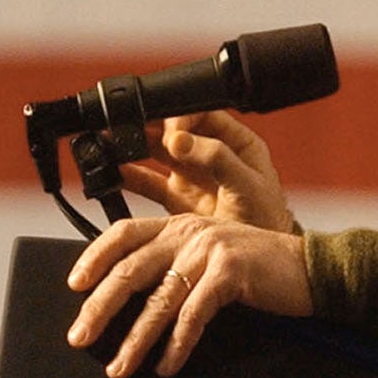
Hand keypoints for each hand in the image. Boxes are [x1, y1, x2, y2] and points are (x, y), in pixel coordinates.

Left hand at [66, 212, 312, 377]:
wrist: (313, 269)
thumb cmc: (260, 270)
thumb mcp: (212, 256)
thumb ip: (178, 265)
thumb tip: (135, 300)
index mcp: (181, 225)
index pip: (124, 233)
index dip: (95, 257)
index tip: (75, 285)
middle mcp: (190, 232)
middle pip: (130, 270)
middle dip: (100, 307)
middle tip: (79, 337)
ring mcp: (210, 249)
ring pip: (159, 299)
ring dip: (135, 339)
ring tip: (119, 367)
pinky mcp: (230, 271)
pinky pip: (193, 315)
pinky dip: (177, 345)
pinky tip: (166, 365)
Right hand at [120, 111, 295, 232]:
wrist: (258, 262)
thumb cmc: (267, 221)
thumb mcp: (248, 186)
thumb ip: (217, 159)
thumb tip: (180, 140)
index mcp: (235, 142)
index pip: (203, 114)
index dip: (181, 117)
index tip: (171, 135)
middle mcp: (210, 153)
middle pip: (174, 129)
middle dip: (149, 125)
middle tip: (128, 129)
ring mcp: (191, 175)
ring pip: (156, 151)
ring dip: (134, 146)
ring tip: (111, 143)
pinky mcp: (176, 197)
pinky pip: (148, 181)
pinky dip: (129, 176)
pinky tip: (113, 171)